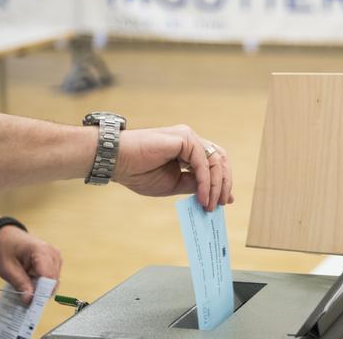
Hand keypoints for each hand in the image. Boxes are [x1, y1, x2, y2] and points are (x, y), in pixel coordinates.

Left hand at [0, 226, 61, 303]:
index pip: (48, 277)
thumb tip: (29, 300)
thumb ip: (19, 283)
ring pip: (54, 283)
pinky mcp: (56, 262)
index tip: (28, 302)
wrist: (8, 238)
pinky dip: (42, 284)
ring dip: (40, 288)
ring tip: (25, 282)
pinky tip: (31, 279)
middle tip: (23, 294)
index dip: (40, 292)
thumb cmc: (6, 249)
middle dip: (39, 291)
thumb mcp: (6, 268)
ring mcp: (57, 258)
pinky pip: (52, 279)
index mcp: (41, 251)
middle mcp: (53, 254)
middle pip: (53, 281)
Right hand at [114, 125, 232, 210]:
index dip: (222, 181)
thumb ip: (193, 185)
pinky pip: (203, 162)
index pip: (213, 163)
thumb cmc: (138, 172)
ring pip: (215, 161)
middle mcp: (190, 141)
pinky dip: (206, 182)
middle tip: (223, 203)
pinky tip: (203, 197)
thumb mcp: (173, 184)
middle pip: (220, 160)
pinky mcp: (184, 137)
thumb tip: (214, 194)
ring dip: (216, 186)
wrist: (117, 161)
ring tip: (211, 204)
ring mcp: (188, 137)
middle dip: (224, 183)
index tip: (226, 201)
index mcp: (187, 150)